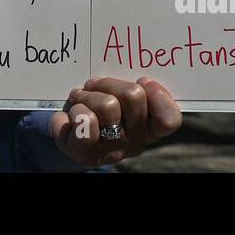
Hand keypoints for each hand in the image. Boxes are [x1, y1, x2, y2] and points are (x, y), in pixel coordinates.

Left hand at [50, 77, 181, 167]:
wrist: (65, 130)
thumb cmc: (95, 105)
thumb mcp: (116, 94)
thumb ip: (131, 86)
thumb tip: (143, 80)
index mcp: (149, 126)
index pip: (169, 119)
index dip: (159, 96)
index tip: (143, 80)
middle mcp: (136, 141)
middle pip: (134, 96)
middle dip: (108, 83)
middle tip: (93, 85)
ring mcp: (114, 150)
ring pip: (107, 105)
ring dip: (87, 95)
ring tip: (79, 99)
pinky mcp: (89, 155)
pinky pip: (86, 121)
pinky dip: (74, 111)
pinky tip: (71, 115)